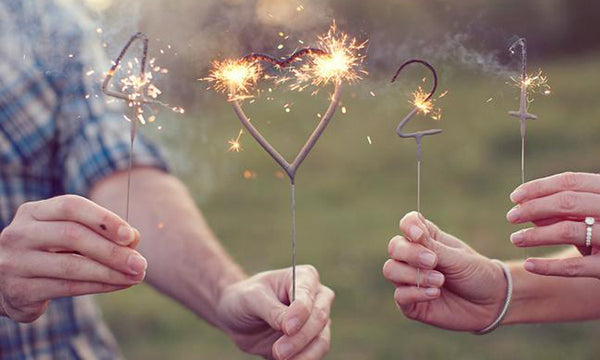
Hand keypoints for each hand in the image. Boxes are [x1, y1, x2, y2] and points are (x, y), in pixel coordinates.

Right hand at [0, 195, 146, 321]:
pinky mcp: (19, 291)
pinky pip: (67, 287)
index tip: (130, 235)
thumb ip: (99, 232)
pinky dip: (99, 286)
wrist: (5, 285)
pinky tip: (120, 284)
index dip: (103, 219)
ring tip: (136, 276)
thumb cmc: (48, 253)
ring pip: (71, 265)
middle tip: (140, 263)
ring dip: (110, 272)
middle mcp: (19, 234)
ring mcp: (15, 263)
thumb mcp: (68, 235)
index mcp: (33, 212)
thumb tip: (134, 238)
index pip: (71, 206)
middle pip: (72, 235)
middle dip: (112, 250)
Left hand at [216, 265, 333, 359]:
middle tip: (279, 352)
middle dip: (300, 338)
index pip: (308, 297)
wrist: (237, 317)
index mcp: (304, 278)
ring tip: (280, 358)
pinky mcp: (310, 342)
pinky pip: (314, 354)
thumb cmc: (245, 298)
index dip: (300, 313)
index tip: (287, 328)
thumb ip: (272, 310)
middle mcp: (316, 298)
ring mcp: (316, 321)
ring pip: (321, 340)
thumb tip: (291, 326)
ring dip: (304, 354)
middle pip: (320, 319)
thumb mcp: (252, 298)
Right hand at [382, 212, 506, 330]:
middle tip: (433, 261)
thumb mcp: (457, 258)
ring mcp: (410, 280)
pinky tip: (435, 294)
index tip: (419, 235)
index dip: (408, 226)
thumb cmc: (476, 274)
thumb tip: (411, 235)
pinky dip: (415, 293)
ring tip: (440, 281)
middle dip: (410, 253)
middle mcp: (413, 257)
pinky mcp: (411, 302)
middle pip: (394, 247)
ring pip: (390, 270)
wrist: (491, 303)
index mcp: (427, 239)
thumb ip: (433, 247)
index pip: (407, 224)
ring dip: (413, 275)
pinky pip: (399, 296)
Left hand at [509, 172, 599, 277]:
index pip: (571, 181)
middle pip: (567, 202)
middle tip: (510, 217)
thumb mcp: (592, 218)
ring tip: (515, 239)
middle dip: (533, 208)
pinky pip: (575, 267)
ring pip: (568, 231)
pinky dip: (548, 266)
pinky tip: (529, 265)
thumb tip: (525, 209)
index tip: (515, 197)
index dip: (539, 187)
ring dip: (536, 235)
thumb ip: (564, 211)